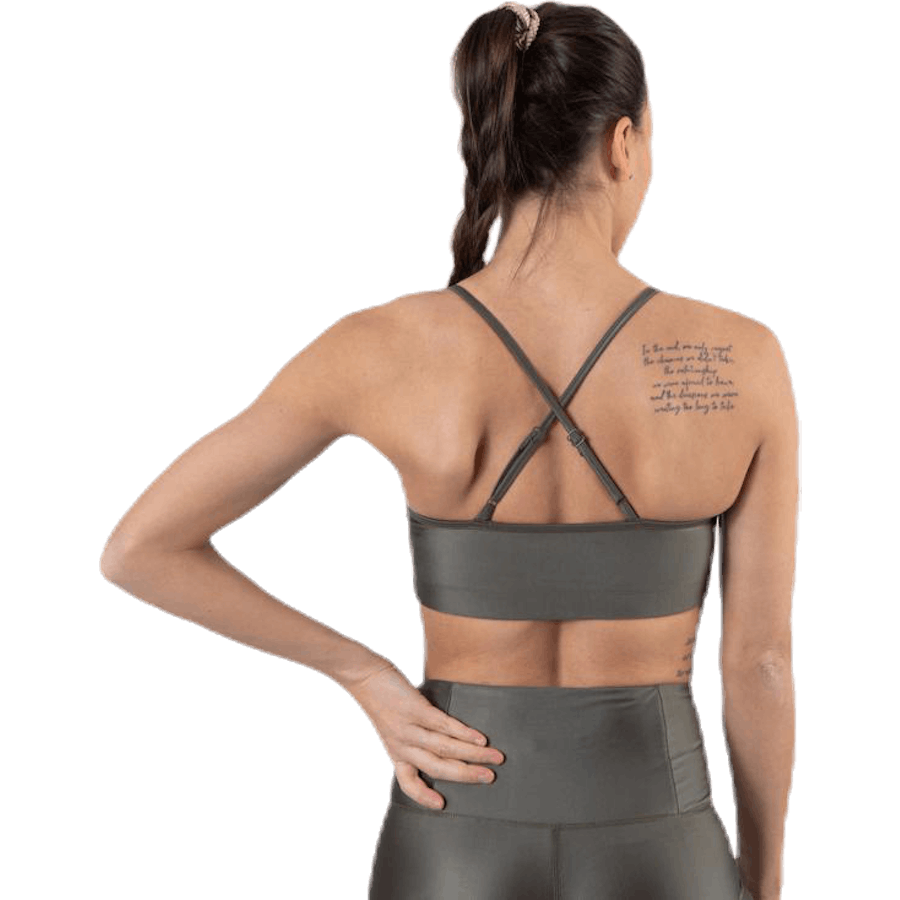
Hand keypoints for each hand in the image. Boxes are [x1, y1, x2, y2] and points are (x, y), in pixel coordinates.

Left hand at [346, 660, 504, 808]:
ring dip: (473, 755)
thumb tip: (452, 741)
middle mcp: (402, 746)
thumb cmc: (383, 700)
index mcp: (396, 754)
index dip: (424, 797)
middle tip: (490, 778)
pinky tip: (479, 738)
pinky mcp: (414, 709)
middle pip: (437, 768)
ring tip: (494, 757)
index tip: (441, 806)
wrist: (364, 676)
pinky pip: (442, 725)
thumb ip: (416, 737)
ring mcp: (408, 728)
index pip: (408, 784)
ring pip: (444, 749)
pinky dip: (463, 733)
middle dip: (467, 775)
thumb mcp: (393, 728)